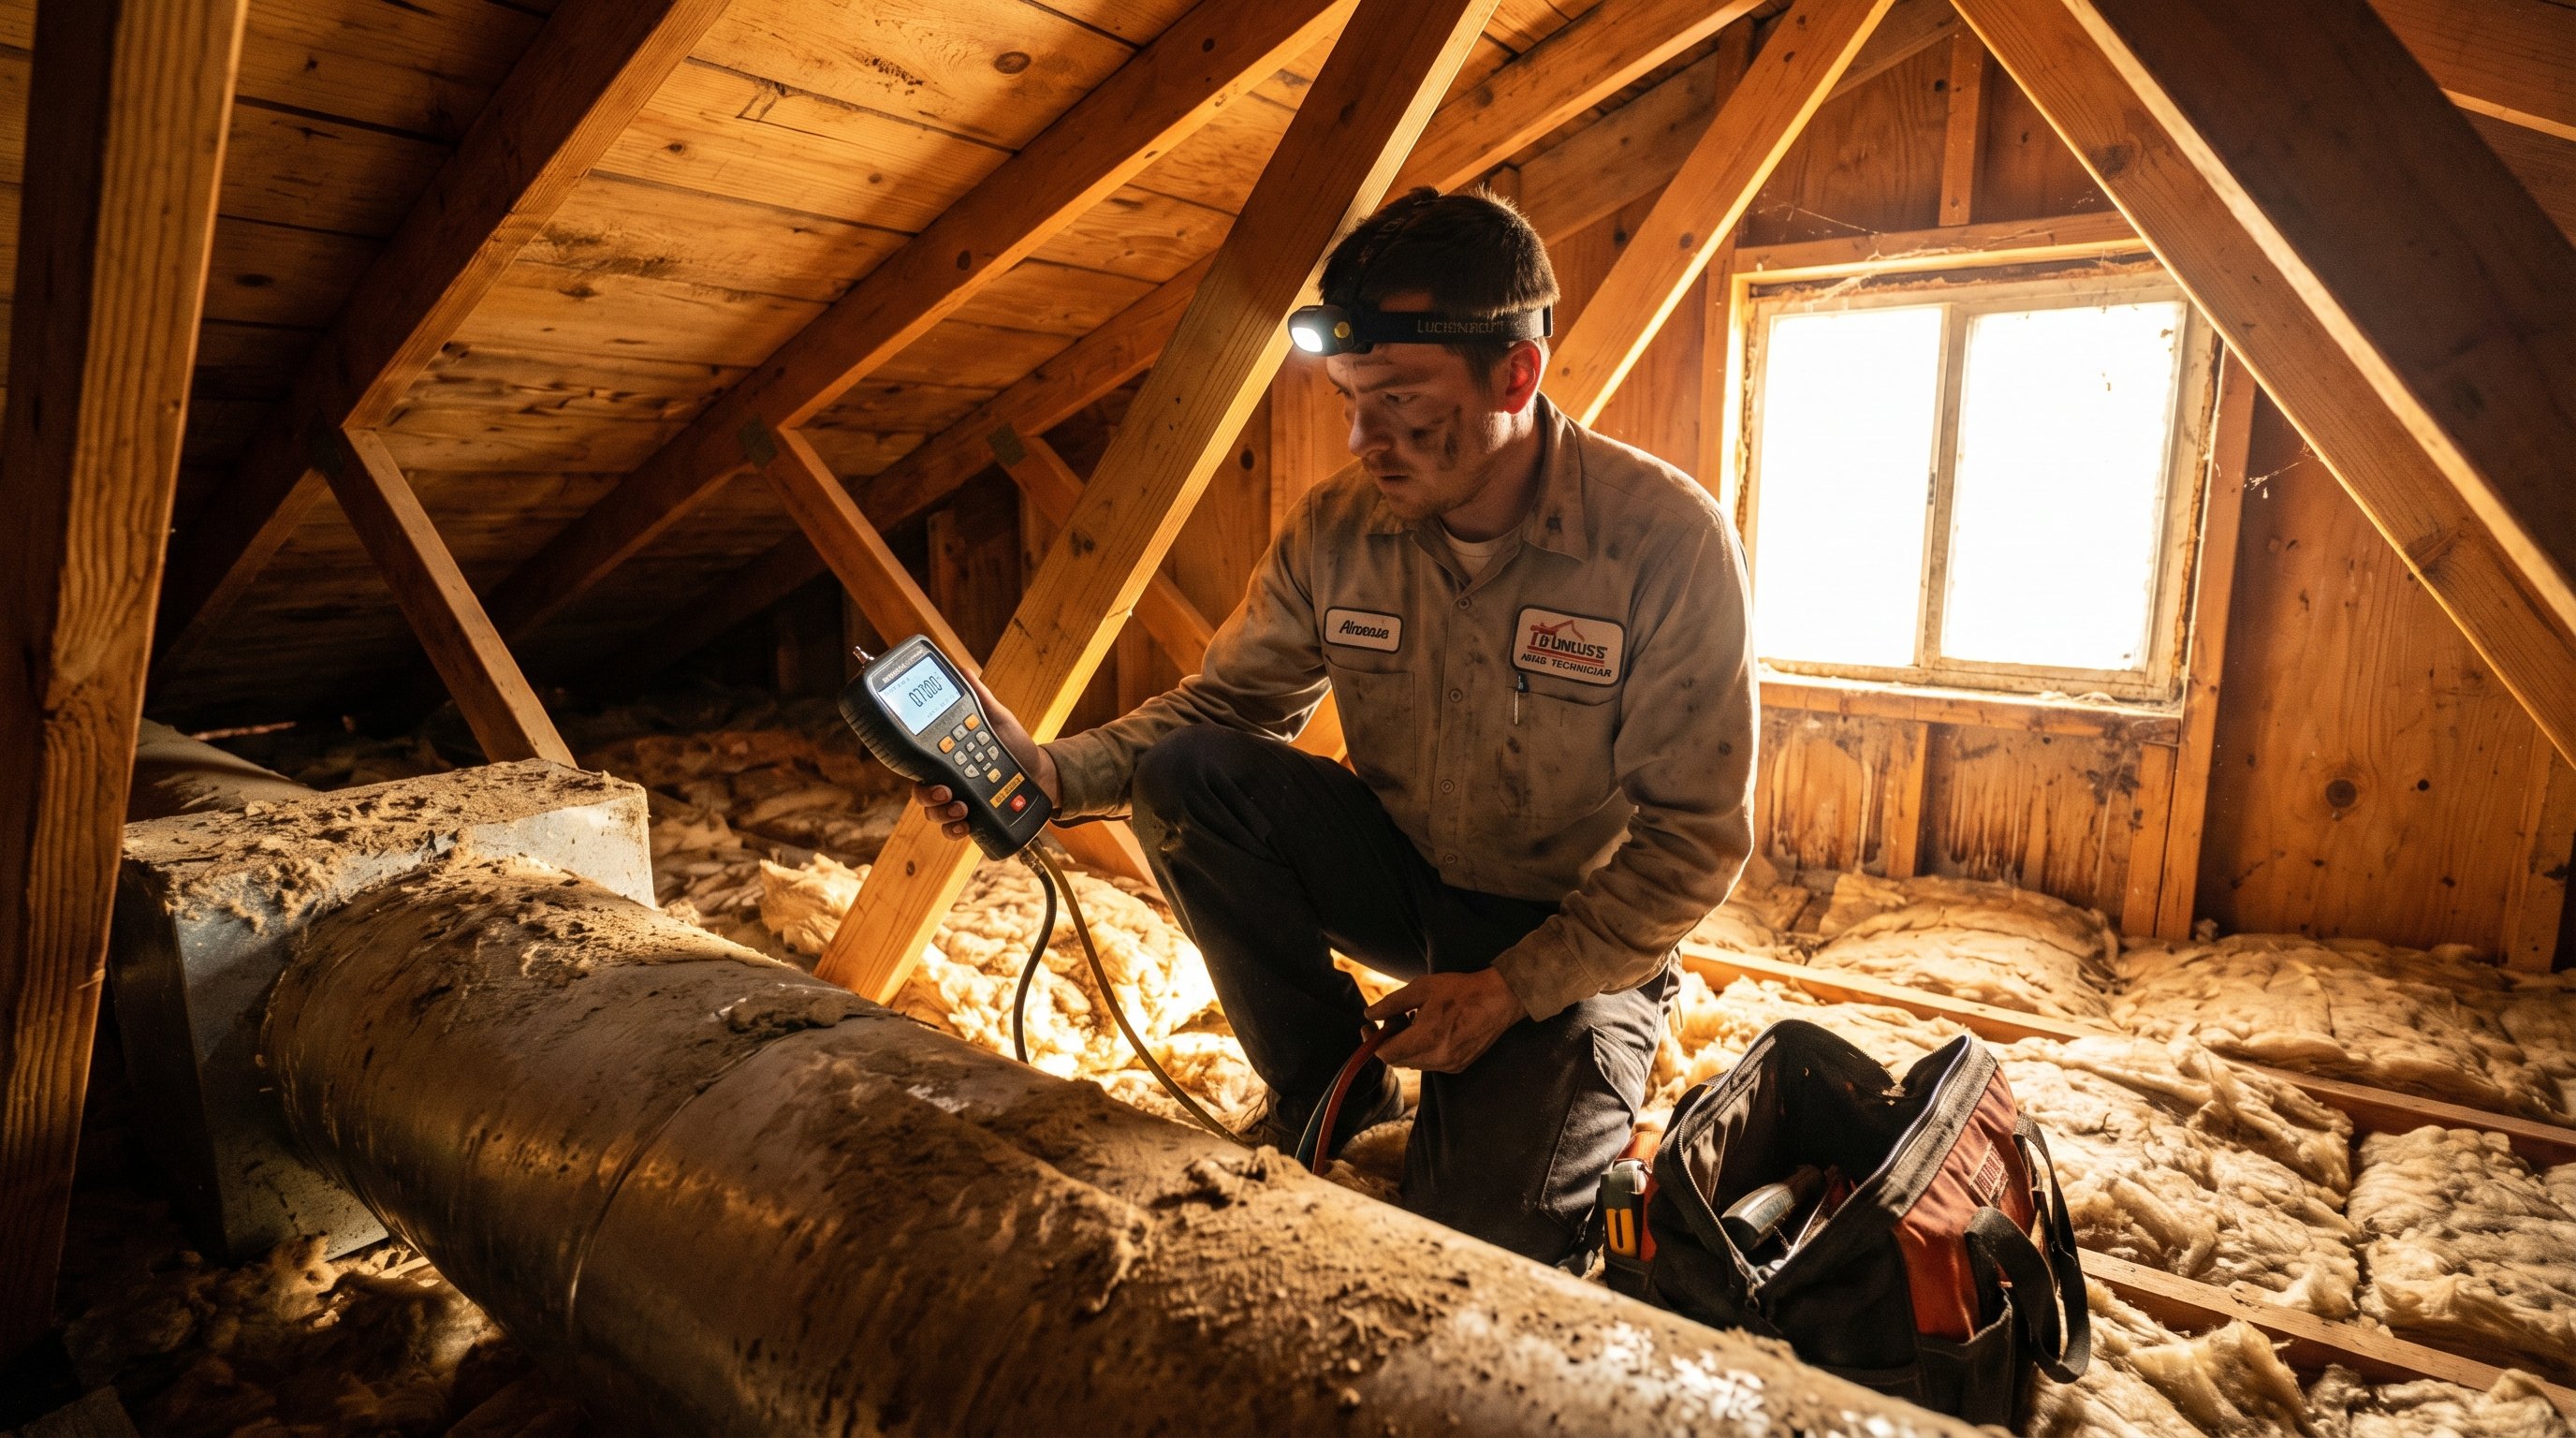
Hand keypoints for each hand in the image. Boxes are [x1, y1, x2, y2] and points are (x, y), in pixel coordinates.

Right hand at [911, 670, 1057, 840]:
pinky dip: (955, 830)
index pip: (921, 764)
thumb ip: (979, 698)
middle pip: (922, 793)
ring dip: (942, 814)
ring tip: (961, 808)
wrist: (1043, 773)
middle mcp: (950, 783)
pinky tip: (966, 824)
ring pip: (934, 815)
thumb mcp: (998, 719)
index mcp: (949, 759)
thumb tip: (963, 670)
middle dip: (927, 795)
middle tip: (945, 790)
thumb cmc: (1016, 746)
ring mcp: (960, 804)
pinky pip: (954, 832)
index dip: (913, 767)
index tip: (923, 764)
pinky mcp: (975, 821)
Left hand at [1368, 968, 1525, 1073]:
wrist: (1499, 1000)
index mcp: (1426, 1038)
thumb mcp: (1421, 989)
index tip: (1369, 1029)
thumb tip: (1369, 1015)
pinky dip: (1423, 1051)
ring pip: (1414, 1063)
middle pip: (1398, 1061)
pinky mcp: (1459, 1066)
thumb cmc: (1460, 990)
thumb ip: (1391, 1004)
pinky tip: (1431, 1030)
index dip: (1373, 1043)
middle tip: (1394, 1019)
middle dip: (1389, 1042)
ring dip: (1406, 1047)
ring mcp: (1449, 1065)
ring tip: (1414, 1021)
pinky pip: (1430, 1064)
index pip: (1387, 1054)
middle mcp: (1437, 1058)